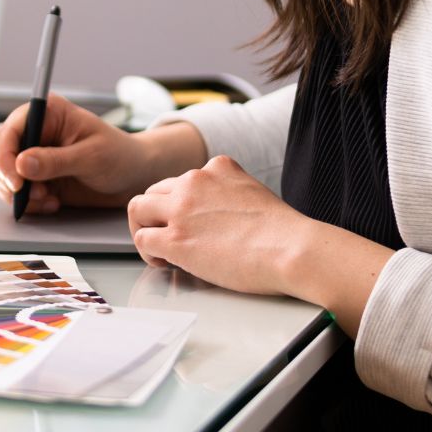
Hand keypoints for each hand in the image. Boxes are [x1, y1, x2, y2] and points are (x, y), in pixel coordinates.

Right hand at [0, 93, 159, 213]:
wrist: (132, 176)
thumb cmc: (119, 156)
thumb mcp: (91, 157)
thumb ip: (55, 161)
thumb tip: (21, 164)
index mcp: (46, 113)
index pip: (9, 131)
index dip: (5, 157)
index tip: (16, 182)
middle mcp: (33, 131)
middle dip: (8, 179)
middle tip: (30, 196)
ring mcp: (31, 155)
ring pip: (0, 174)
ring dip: (18, 194)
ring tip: (47, 200)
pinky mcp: (34, 177)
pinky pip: (15, 192)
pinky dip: (28, 203)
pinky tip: (52, 204)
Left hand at [126, 155, 311, 295]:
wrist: (293, 250)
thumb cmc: (284, 234)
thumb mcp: (253, 192)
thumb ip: (228, 194)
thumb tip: (217, 215)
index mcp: (216, 169)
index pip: (181, 181)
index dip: (181, 204)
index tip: (189, 222)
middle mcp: (194, 182)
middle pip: (155, 192)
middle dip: (158, 215)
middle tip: (168, 236)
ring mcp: (181, 209)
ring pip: (139, 209)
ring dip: (145, 228)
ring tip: (160, 248)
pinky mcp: (175, 239)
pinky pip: (142, 238)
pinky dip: (148, 251)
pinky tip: (165, 262)